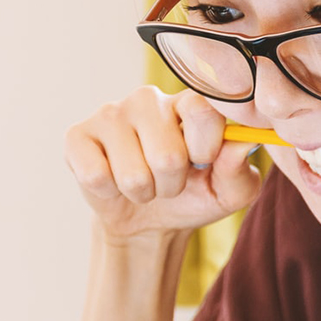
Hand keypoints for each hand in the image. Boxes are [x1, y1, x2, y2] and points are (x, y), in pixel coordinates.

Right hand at [64, 85, 261, 242]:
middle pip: (167, 155)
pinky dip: (110, 193)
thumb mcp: (228, 192)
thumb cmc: (194, 196)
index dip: (205, 148)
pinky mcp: (78, 135)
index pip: (202, 111)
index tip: (203, 162)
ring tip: (144, 184)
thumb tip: (243, 143)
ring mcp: (110, 113)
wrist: (149, 221)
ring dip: (144, 192)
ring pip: (133, 174)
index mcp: (189, 103)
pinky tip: (113, 181)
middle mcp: (149, 99)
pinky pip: (96, 176)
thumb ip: (239, 169)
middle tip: (169, 182)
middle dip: (172, 184)